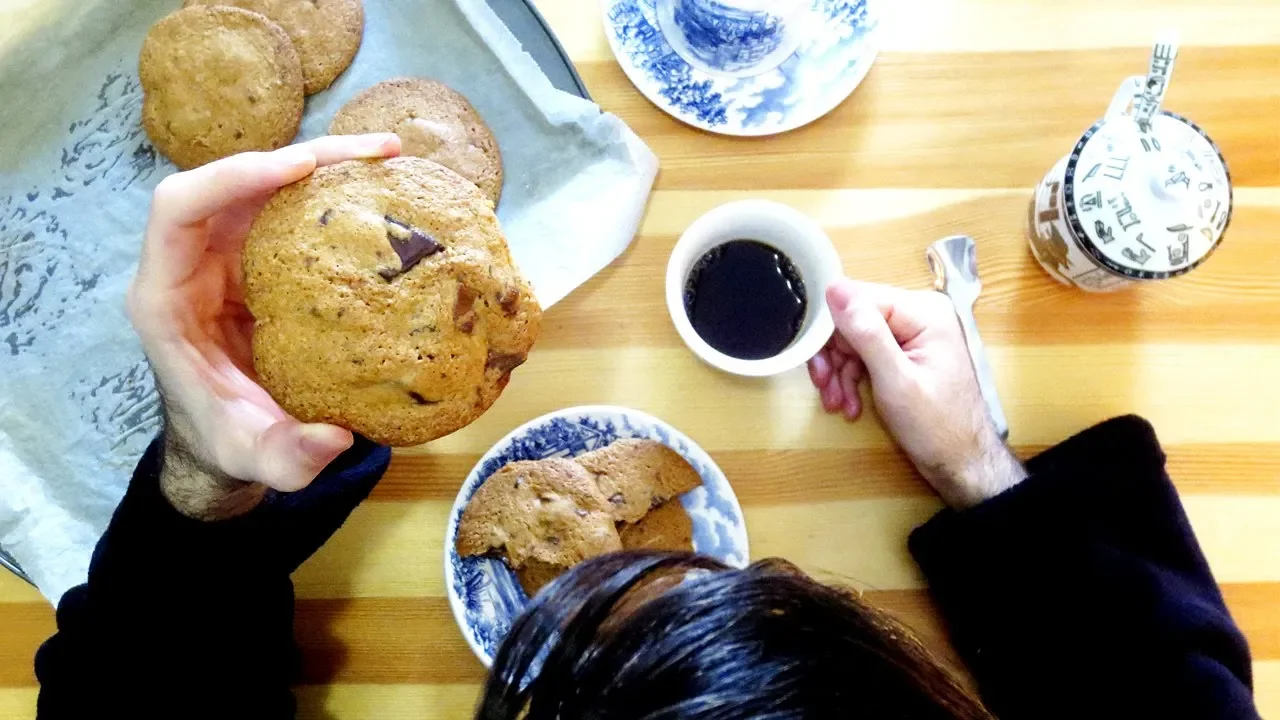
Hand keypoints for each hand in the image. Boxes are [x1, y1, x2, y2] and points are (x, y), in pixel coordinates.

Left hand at [128, 135, 401, 518]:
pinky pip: (293, 210)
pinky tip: (383, 189)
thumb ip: (287, 458)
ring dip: (327, 164)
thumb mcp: (254, 458)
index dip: (233, 177)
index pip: (178, 207)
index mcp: (168, 296)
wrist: (223, 437)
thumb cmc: (227, 441)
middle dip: (302, 155)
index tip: (300, 171)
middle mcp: (193, 262)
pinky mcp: (262, 260)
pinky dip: (335, 193)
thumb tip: (333, 439)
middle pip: (233, 180)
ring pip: (269, 186)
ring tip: (392, 157)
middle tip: (377, 153)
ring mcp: (228, 256)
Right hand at [808, 279, 1025, 508]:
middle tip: (824, 387)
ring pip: (855, 338)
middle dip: (835, 356)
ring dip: (840, 372)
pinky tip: (849, 404)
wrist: (960, 462)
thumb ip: (865, 333)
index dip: (832, 329)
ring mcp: (913, 332)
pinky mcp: (905, 351)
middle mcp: (919, 313)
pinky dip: (852, 378)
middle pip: (854, 318)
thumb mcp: (895, 380)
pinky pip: (866, 353)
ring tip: (836, 403)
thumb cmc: (935, 427)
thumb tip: (833, 289)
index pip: (859, 298)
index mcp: (924, 311)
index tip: (819, 364)